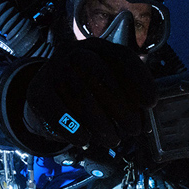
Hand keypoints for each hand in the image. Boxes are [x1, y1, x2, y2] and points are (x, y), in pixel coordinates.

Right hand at [22, 38, 155, 151]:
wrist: (49, 100)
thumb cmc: (88, 94)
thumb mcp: (109, 88)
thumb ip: (128, 97)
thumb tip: (145, 121)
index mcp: (98, 48)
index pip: (121, 56)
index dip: (139, 79)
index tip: (151, 104)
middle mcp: (74, 52)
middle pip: (100, 74)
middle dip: (121, 106)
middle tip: (133, 130)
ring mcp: (53, 70)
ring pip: (80, 94)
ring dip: (101, 123)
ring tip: (113, 140)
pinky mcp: (37, 91)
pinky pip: (56, 110)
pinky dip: (72, 128)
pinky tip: (84, 140)